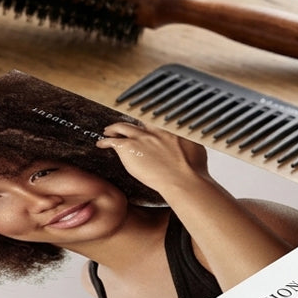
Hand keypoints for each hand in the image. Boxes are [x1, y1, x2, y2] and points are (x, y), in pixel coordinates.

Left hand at [95, 122, 210, 195]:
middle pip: (138, 120)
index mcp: (170, 127)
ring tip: (108, 130)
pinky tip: (101, 143)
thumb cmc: (192, 169)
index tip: (146, 120)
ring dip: (114, 128)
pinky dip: (106, 140)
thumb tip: (191, 139)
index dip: (149, 119)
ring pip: (123, 127)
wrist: (182, 180)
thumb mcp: (197, 147)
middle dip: (132, 122)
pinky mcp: (129, 147)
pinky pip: (113, 141)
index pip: (156, 117)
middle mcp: (154, 129)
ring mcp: (141, 137)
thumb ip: (189, 139)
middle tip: (127, 126)